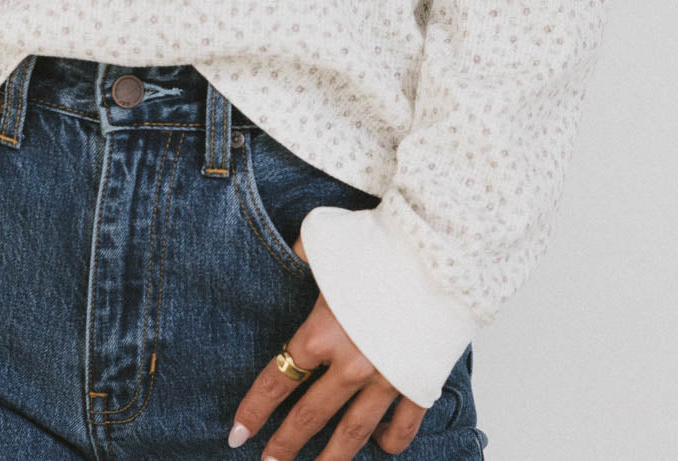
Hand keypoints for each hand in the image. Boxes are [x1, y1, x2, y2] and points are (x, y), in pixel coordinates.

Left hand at [227, 233, 427, 457]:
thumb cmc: (379, 239)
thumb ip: (299, 257)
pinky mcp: (419, 381)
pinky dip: (390, 440)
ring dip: (331, 459)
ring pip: (352, 434)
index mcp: (321, 333)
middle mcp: (350, 366)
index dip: (254, 410)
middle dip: (284, 445)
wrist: (440, 249)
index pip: (277, 381)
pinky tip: (379, 445)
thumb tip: (287, 260)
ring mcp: (387, 379)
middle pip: (309, 417)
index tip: (237, 432)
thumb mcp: (323, 240)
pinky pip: (403, 426)